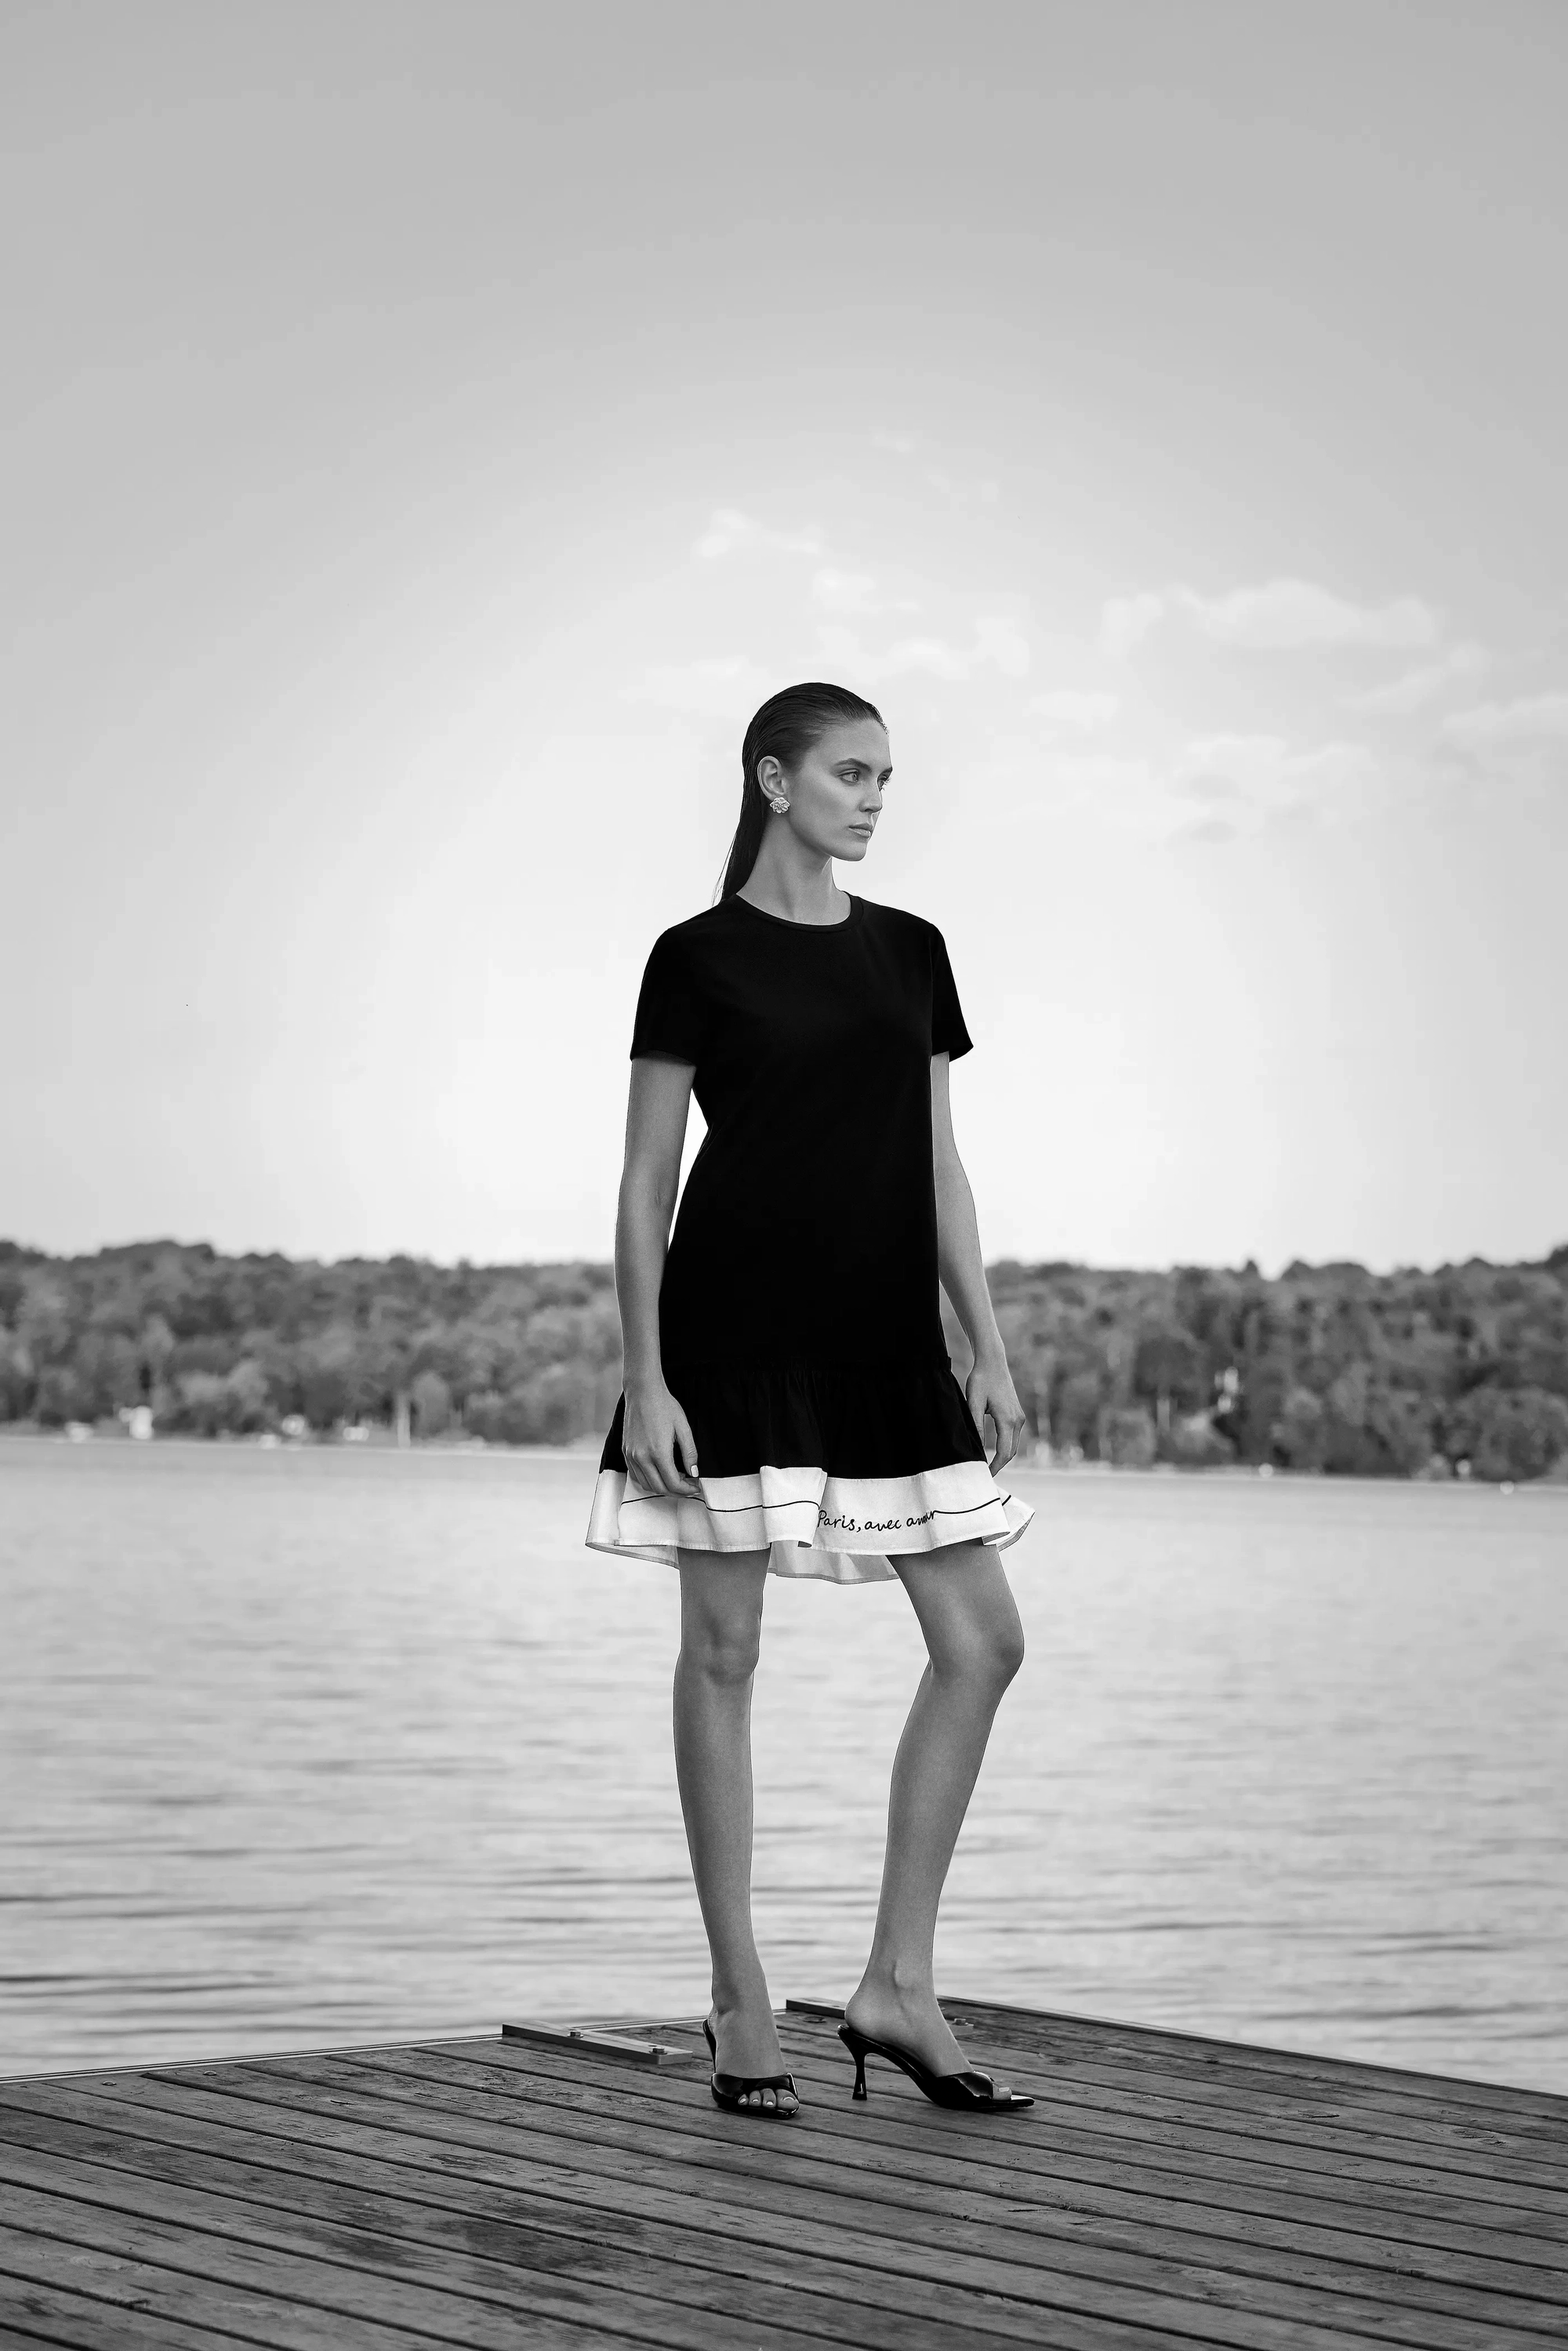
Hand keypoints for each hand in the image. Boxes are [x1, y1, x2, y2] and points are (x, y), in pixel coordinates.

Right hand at [622, 1379, 702, 1498]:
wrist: (643, 1392)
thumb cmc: (665, 1406)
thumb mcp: (684, 1428)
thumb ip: (690, 1454)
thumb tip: (694, 1473)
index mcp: (658, 1453)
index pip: (673, 1483)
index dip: (687, 1489)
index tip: (696, 1487)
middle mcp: (642, 1458)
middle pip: (659, 1489)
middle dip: (676, 1492)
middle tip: (688, 1487)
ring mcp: (631, 1455)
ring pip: (646, 1485)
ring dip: (662, 1488)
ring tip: (676, 1480)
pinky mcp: (625, 1451)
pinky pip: (636, 1475)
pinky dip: (649, 1480)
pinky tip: (660, 1473)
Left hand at [966, 1352, 1027, 1475]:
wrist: (993, 1362)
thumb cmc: (981, 1380)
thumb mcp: (973, 1403)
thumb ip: (977, 1427)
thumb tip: (978, 1449)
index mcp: (1008, 1420)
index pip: (1004, 1452)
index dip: (995, 1467)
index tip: (983, 1476)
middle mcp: (1018, 1420)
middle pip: (1010, 1452)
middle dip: (999, 1465)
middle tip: (983, 1475)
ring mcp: (1020, 1417)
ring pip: (1013, 1445)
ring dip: (1002, 1457)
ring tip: (986, 1467)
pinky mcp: (1017, 1414)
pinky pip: (1013, 1437)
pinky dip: (1005, 1447)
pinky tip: (993, 1452)